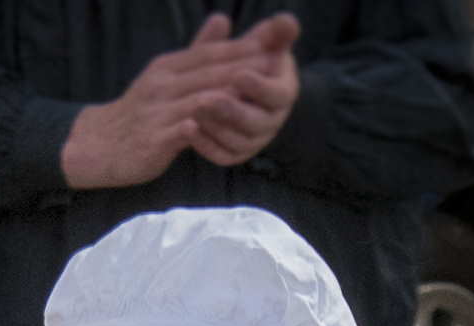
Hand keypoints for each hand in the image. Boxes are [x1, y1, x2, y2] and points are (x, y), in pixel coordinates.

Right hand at [61, 13, 301, 188]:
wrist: (98, 144)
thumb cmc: (139, 114)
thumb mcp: (164, 76)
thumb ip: (196, 51)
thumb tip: (223, 20)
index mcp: (169, 67)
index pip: (211, 54)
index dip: (243, 47)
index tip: (275, 41)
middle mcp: (163, 84)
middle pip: (210, 73)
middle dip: (245, 66)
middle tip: (279, 62)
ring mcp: (157, 112)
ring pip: (198, 100)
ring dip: (229, 96)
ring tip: (258, 94)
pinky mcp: (152, 141)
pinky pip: (179, 133)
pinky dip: (197, 128)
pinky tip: (217, 126)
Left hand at [185, 12, 301, 166]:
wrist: (246, 83)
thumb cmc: (256, 57)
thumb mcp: (267, 41)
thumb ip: (277, 32)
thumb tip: (288, 22)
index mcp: (283, 94)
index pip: (276, 95)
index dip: (258, 87)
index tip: (238, 75)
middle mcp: (271, 122)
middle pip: (254, 123)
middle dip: (229, 112)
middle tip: (205, 99)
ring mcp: (254, 141)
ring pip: (236, 142)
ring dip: (214, 128)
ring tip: (193, 110)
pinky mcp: (235, 153)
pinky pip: (221, 155)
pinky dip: (205, 144)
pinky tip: (186, 129)